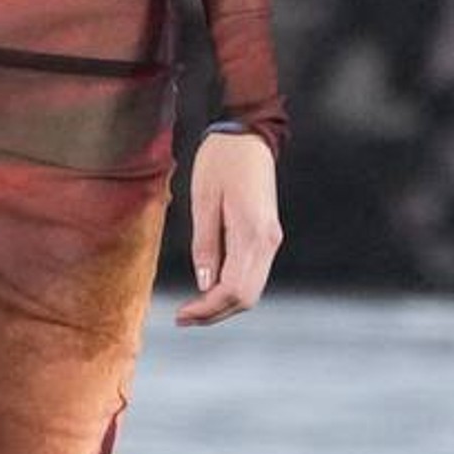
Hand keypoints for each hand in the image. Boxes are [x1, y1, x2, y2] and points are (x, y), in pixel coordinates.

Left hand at [175, 130, 282, 326]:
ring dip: (223, 303)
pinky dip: (231, 288)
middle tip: (183, 317)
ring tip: (192, 307)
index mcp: (251, 233)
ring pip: (251, 289)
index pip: (233, 289)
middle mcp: (267, 242)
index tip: (182, 314)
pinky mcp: (267, 236)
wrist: (249, 135)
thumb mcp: (203, 200)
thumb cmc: (221, 161)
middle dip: (214, 313)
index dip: (207, 309)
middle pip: (246, 297)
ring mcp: (271, 240)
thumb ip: (205, 244)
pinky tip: (208, 288)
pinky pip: (251, 274)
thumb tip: (204, 284)